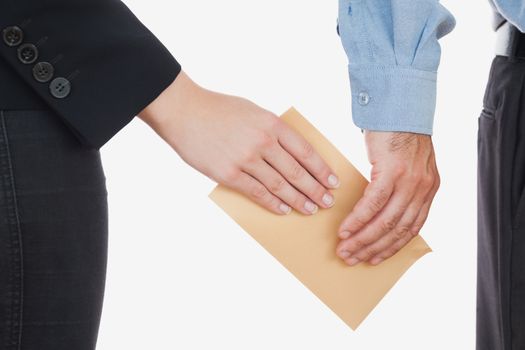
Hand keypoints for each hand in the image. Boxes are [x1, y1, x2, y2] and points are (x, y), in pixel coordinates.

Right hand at [138, 71, 339, 214]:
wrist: (183, 110)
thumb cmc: (218, 109)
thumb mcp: (253, 110)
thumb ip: (272, 130)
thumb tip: (291, 152)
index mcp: (272, 123)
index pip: (305, 151)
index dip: (322, 169)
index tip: (332, 182)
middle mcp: (263, 142)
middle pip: (297, 171)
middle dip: (315, 189)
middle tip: (327, 202)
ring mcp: (245, 159)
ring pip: (280, 185)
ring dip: (298, 200)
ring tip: (310, 209)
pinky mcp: (228, 174)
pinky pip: (256, 192)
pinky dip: (272, 203)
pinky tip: (283, 210)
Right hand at [336, 131, 439, 265]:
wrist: (398, 105)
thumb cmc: (397, 133)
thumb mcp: (406, 165)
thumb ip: (399, 188)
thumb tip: (377, 210)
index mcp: (428, 189)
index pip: (411, 228)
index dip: (391, 247)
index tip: (374, 258)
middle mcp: (423, 188)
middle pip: (397, 230)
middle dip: (373, 248)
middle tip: (352, 258)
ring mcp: (410, 181)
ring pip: (385, 221)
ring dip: (363, 239)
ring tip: (345, 249)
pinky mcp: (393, 172)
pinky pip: (373, 203)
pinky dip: (358, 220)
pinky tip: (345, 229)